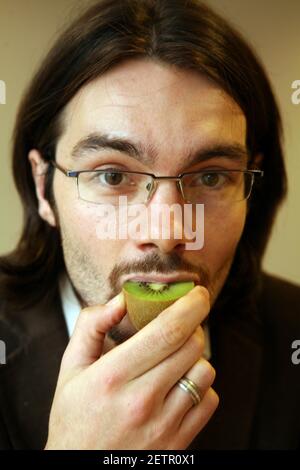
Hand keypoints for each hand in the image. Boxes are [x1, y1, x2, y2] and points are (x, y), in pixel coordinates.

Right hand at [45, 286, 217, 449]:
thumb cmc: (75, 417)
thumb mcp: (70, 368)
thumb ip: (91, 327)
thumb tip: (121, 300)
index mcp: (112, 377)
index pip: (165, 331)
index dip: (189, 306)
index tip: (198, 293)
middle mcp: (141, 400)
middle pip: (191, 346)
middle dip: (194, 324)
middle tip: (184, 321)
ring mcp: (163, 424)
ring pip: (204, 371)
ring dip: (196, 355)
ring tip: (177, 356)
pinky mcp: (178, 442)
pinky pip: (209, 400)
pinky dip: (201, 385)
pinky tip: (180, 384)